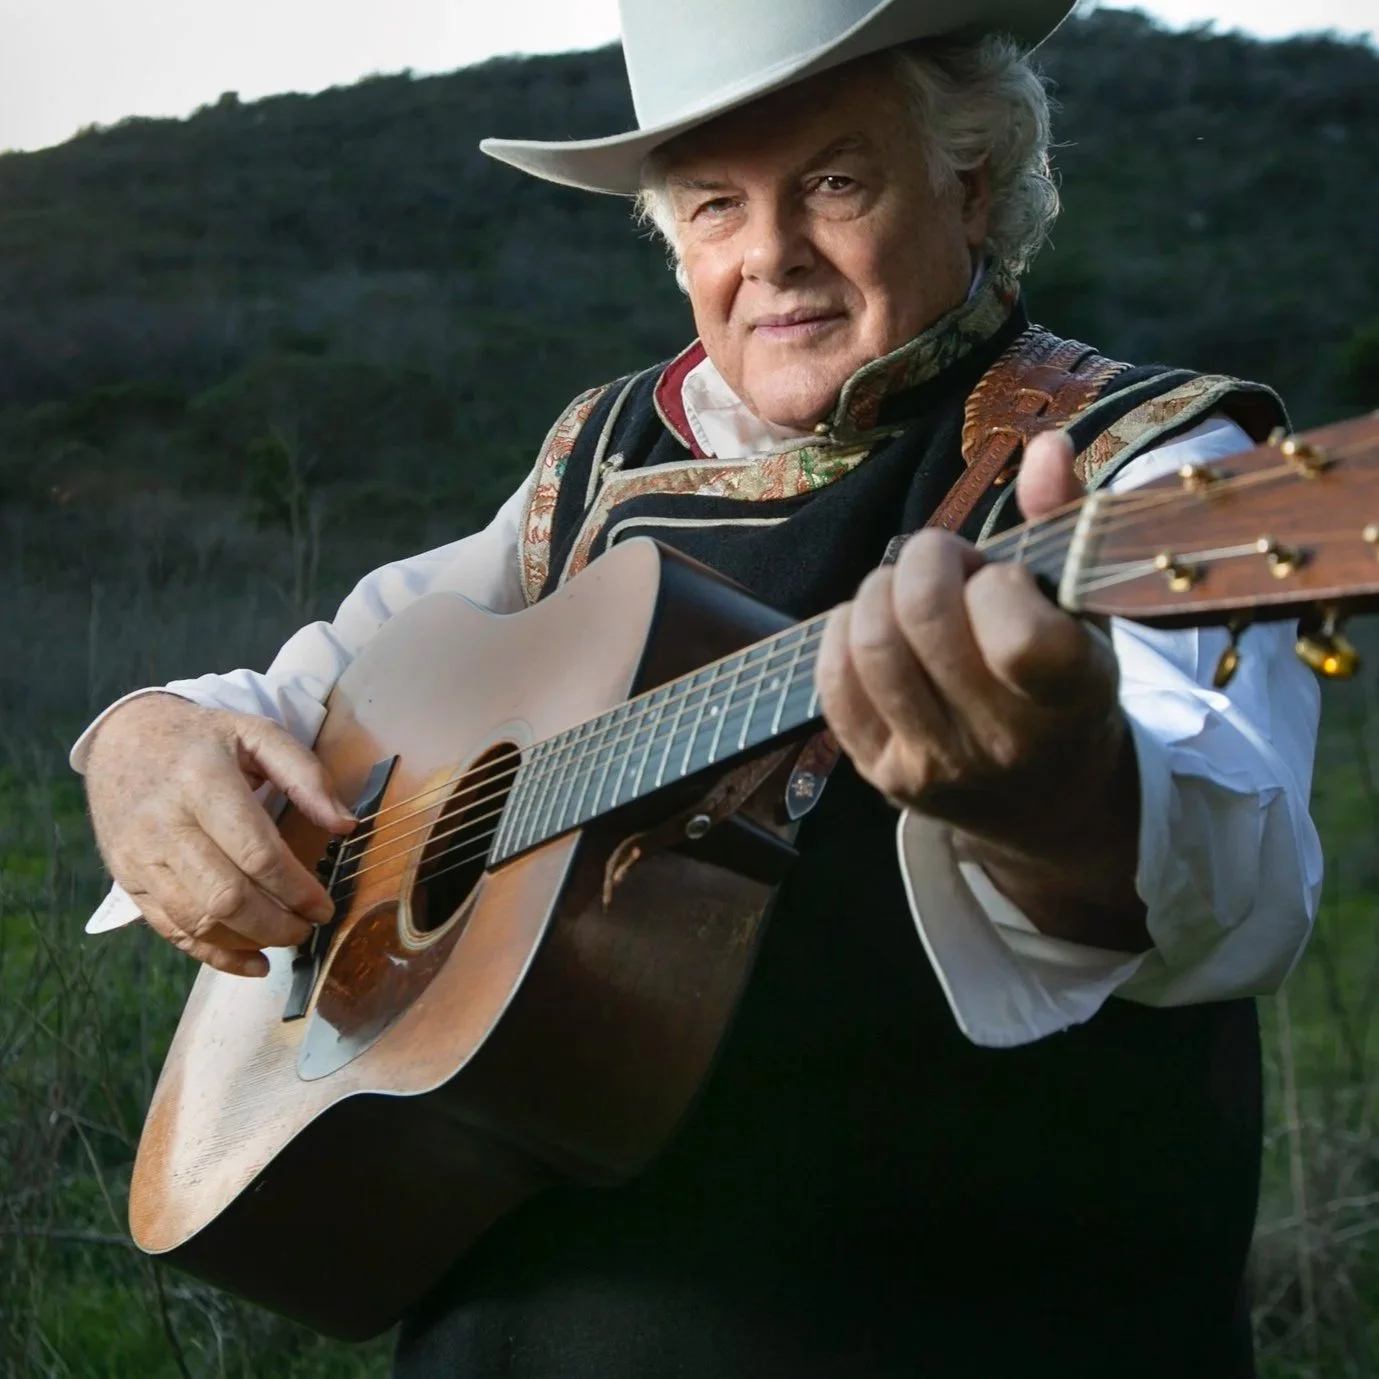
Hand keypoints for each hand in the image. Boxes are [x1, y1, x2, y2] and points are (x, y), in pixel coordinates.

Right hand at [84, 694, 355, 976]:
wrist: (124, 739)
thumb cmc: (203, 739)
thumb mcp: (258, 734)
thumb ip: (305, 775)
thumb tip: (345, 824)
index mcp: (203, 781)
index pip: (257, 853)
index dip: (297, 889)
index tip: (325, 906)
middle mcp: (165, 823)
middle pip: (226, 897)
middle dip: (276, 924)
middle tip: (308, 928)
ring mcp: (140, 855)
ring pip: (198, 920)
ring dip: (250, 941)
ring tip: (286, 937)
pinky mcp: (127, 879)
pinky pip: (170, 932)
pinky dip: (215, 955)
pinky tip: (253, 961)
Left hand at [816, 431, 1145, 946]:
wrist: (1049, 803)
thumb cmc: (1067, 690)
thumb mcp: (1088, 613)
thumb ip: (1064, 526)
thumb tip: (1046, 445)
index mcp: (1071, 696)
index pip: (1018, 634)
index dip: (996, 581)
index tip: (1003, 578)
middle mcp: (1002, 741)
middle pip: (923, 617)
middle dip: (925, 561)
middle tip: (944, 563)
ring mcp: (936, 765)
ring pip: (872, 645)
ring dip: (880, 591)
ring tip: (909, 592)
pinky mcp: (882, 773)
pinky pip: (833, 682)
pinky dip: (844, 633)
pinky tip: (876, 626)